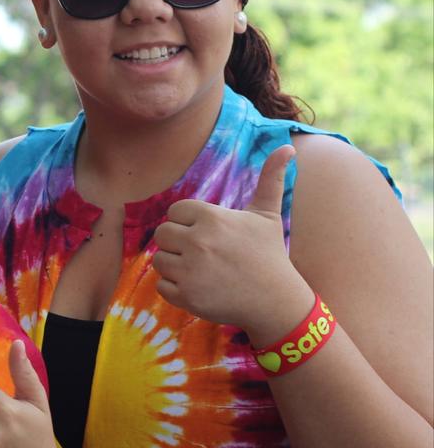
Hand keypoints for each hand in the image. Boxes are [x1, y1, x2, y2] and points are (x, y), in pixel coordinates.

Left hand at [151, 145, 313, 338]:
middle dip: (179, 244)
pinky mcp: (186, 297)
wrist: (276, 301)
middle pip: (162, 235)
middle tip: (205, 254)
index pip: (174, 213)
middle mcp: (198, 241)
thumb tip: (287, 146)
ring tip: (203, 271)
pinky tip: (201, 288)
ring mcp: (190, 271)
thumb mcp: (267, 215)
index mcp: (211, 218)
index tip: (210, 235)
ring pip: (159, 260)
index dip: (189, 223)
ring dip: (176, 266)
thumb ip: (270, 178)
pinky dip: (176, 289)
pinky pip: (162, 286)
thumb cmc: (269, 254)